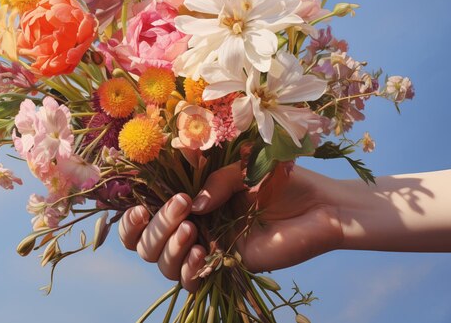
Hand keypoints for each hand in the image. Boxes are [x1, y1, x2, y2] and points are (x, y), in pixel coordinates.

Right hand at [118, 162, 343, 291]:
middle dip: (155, 226)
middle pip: (145, 243)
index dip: (130, 217)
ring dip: (168, 246)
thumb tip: (192, 203)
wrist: (320, 205)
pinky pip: (191, 281)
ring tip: (192, 228)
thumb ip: (213, 180)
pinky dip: (188, 269)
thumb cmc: (280, 180)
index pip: (143, 216)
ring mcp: (207, 249)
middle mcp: (192, 226)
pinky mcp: (226, 268)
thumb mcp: (241, 168)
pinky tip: (203, 250)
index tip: (137, 204)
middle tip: (180, 206)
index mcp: (188, 201)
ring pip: (162, 263)